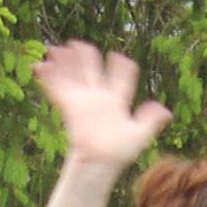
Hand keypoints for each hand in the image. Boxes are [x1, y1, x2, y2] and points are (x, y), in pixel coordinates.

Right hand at [32, 40, 170, 170]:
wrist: (99, 162)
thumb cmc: (119, 152)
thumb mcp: (140, 135)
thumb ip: (150, 120)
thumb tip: (166, 111)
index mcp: (116, 101)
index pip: (120, 78)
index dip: (121, 67)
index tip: (119, 58)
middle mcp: (98, 98)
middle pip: (92, 70)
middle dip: (85, 56)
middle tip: (78, 44)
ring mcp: (83, 101)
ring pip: (73, 75)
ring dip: (65, 62)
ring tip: (57, 49)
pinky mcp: (69, 107)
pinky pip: (57, 89)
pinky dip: (48, 78)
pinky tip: (40, 66)